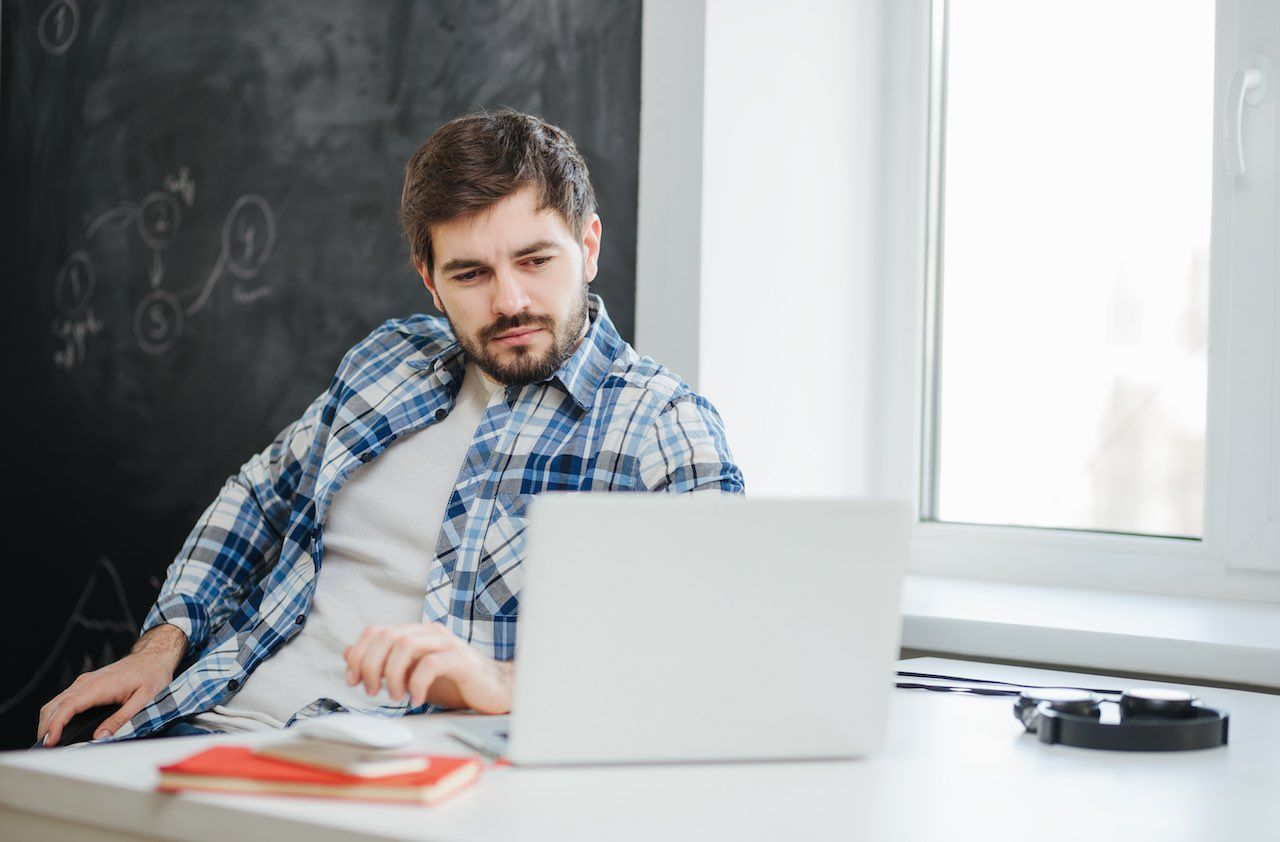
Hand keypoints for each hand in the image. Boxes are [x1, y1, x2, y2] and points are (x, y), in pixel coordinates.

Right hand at [37, 624, 186, 746]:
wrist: (153, 657)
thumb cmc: (151, 675)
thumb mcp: (143, 699)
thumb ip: (121, 718)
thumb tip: (101, 736)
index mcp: (99, 686)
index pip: (67, 706)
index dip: (55, 725)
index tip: (51, 741)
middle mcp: (87, 682)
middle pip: (55, 705)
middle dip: (46, 727)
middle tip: (46, 748)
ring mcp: (85, 682)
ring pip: (56, 702)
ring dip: (48, 721)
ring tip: (50, 741)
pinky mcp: (86, 684)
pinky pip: (64, 699)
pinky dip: (56, 713)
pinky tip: (59, 726)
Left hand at [343, 622, 512, 714]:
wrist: (494, 690)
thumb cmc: (454, 682)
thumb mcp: (410, 674)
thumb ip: (383, 663)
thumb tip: (350, 653)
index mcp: (416, 634)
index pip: (377, 631)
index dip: (359, 654)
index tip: (353, 680)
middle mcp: (430, 633)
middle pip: (388, 636)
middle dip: (371, 665)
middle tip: (372, 691)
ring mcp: (447, 644)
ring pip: (406, 645)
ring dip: (392, 674)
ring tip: (394, 696)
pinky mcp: (461, 660)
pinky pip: (431, 664)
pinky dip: (416, 684)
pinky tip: (416, 700)